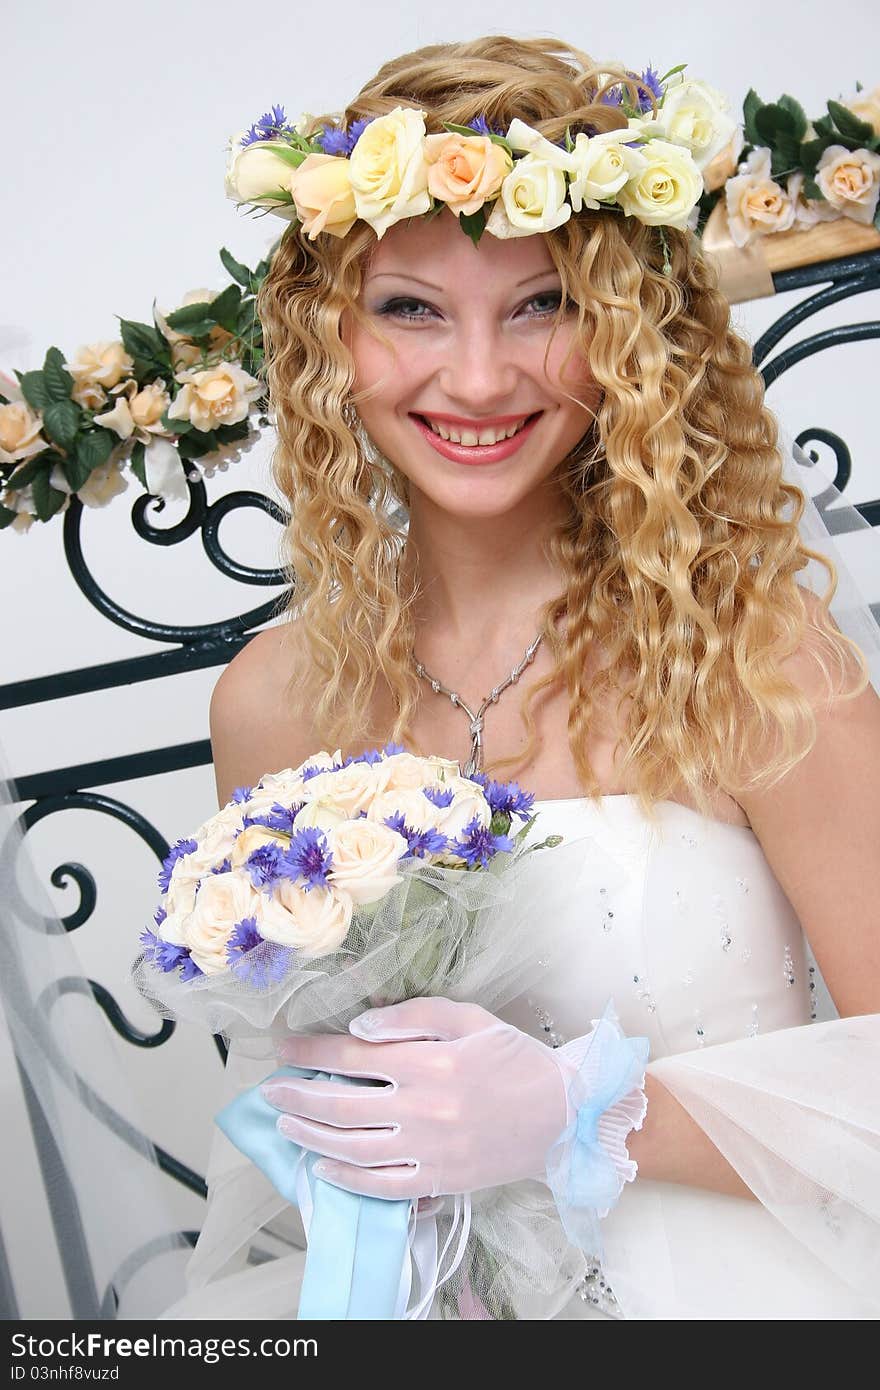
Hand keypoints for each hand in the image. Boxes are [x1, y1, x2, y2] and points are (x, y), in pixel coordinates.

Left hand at [263, 997, 580, 1199]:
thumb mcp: (470, 1018)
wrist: (563, 1114)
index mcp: (429, 1062)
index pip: (353, 1057)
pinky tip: (324, 1170)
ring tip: (286, 1126)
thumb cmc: (515, 1059)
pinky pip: (382, 1187)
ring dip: (311, 1138)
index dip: (311, 1053)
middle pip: (342, 1106)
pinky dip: (347, 1181)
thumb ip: (414, 1015)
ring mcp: (429, 1150)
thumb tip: (360, 1028)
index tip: (283, 1049)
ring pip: (353, 1149)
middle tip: (269, 1091)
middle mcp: (422, 1109)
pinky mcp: (439, 1180)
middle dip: (298, 1097)